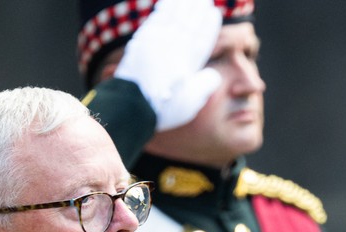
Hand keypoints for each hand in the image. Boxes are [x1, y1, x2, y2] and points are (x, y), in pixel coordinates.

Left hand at [113, 0, 223, 130]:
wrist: (131, 104)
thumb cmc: (165, 106)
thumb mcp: (193, 101)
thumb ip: (207, 83)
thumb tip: (214, 74)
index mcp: (189, 60)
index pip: (203, 37)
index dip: (209, 25)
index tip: (214, 13)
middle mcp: (174, 46)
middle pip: (188, 22)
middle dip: (197, 9)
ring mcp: (156, 41)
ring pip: (172, 17)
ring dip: (181, 4)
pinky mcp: (140, 41)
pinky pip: (155, 19)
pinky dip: (162, 9)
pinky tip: (166, 3)